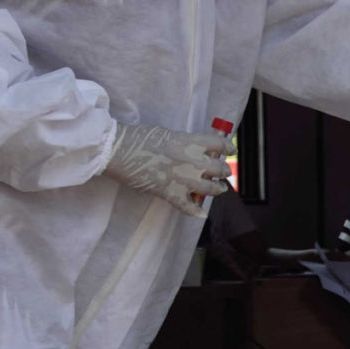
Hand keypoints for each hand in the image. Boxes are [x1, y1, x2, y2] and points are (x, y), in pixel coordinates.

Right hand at [103, 123, 229, 216]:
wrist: (119, 151)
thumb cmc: (139, 137)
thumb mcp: (168, 134)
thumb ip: (184, 143)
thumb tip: (192, 149)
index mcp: (192, 143)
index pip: (221, 145)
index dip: (228, 149)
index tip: (230, 152)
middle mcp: (194, 161)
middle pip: (220, 169)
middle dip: (223, 171)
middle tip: (222, 173)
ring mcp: (184, 180)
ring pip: (211, 189)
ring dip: (217, 189)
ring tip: (219, 189)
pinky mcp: (171, 194)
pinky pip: (188, 207)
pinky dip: (196, 212)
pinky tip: (201, 214)